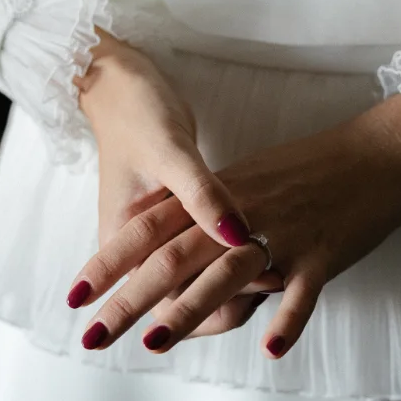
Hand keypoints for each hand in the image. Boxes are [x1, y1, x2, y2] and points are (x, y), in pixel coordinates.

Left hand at [67, 89, 400, 355]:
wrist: (378, 151)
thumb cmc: (306, 172)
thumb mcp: (242, 183)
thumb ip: (199, 212)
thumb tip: (156, 243)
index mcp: (214, 198)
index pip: (147, 230)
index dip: (108, 263)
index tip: (74, 296)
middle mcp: (240, 215)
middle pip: (173, 258)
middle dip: (129, 300)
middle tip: (93, 337)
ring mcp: (282, 233)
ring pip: (227, 275)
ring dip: (189, 311)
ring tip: (154, 343)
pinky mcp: (324, 252)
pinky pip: (302, 290)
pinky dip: (286, 320)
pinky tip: (269, 349)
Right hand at [73, 31, 257, 330]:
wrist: (122, 84)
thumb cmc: (140, 115)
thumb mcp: (171, 154)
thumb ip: (204, 198)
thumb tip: (239, 238)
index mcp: (126, 242)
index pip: (162, 306)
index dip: (203, 316)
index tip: (246, 302)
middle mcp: (140, 247)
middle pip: (181, 302)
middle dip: (224, 306)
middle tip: (273, 286)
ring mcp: (159, 234)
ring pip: (196, 282)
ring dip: (234, 287)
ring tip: (278, 274)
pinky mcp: (178, 218)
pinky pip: (207, 255)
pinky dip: (236, 263)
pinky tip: (269, 257)